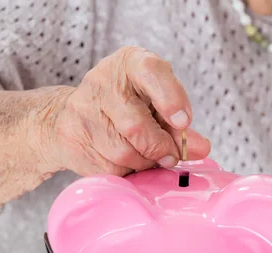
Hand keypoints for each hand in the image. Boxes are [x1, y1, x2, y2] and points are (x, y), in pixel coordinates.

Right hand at [38, 46, 210, 176]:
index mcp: (130, 63)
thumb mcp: (156, 103)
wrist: (70, 115)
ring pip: (123, 152)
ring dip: (144, 162)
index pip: (152, 73)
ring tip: (146, 156)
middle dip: (160, 147)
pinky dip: (126, 170)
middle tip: (172, 156)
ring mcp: (82, 111)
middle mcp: (102, 82)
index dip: (171, 99)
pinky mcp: (72, 138)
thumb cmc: (127, 105)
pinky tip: (125, 160)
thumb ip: (179, 126)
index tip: (184, 122)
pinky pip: (109, 167)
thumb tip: (200, 149)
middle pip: (136, 126)